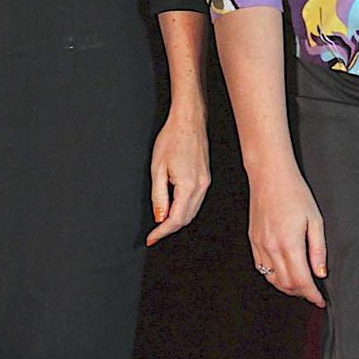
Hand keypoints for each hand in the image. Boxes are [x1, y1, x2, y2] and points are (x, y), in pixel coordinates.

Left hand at [146, 108, 210, 244]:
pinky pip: (196, 201)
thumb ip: (158, 196)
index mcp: (189, 185)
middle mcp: (201, 186)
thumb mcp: (157, 169)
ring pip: (192, 212)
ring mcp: (206, 182)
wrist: (188, 120)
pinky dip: (185, 210)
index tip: (151, 238)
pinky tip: (174, 208)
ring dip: (177, 220)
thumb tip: (160, 217)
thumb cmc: (172, 138)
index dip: (162, 232)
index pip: (175, 219)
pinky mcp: (206, 178)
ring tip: (161, 224)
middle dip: (169, 228)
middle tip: (154, 233)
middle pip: (186, 219)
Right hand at [247, 163, 327, 305]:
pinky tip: (283, 272)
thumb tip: (320, 273)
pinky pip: (261, 268)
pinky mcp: (253, 240)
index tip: (320, 300)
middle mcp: (271, 247)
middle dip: (301, 293)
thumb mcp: (315, 219)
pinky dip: (273, 277)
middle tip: (313, 292)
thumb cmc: (294, 192)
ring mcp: (260, 245)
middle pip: (287, 284)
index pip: (301, 281)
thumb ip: (318, 250)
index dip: (312, 295)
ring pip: (272, 279)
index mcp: (289, 243)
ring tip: (300, 284)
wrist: (269, 175)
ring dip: (287, 287)